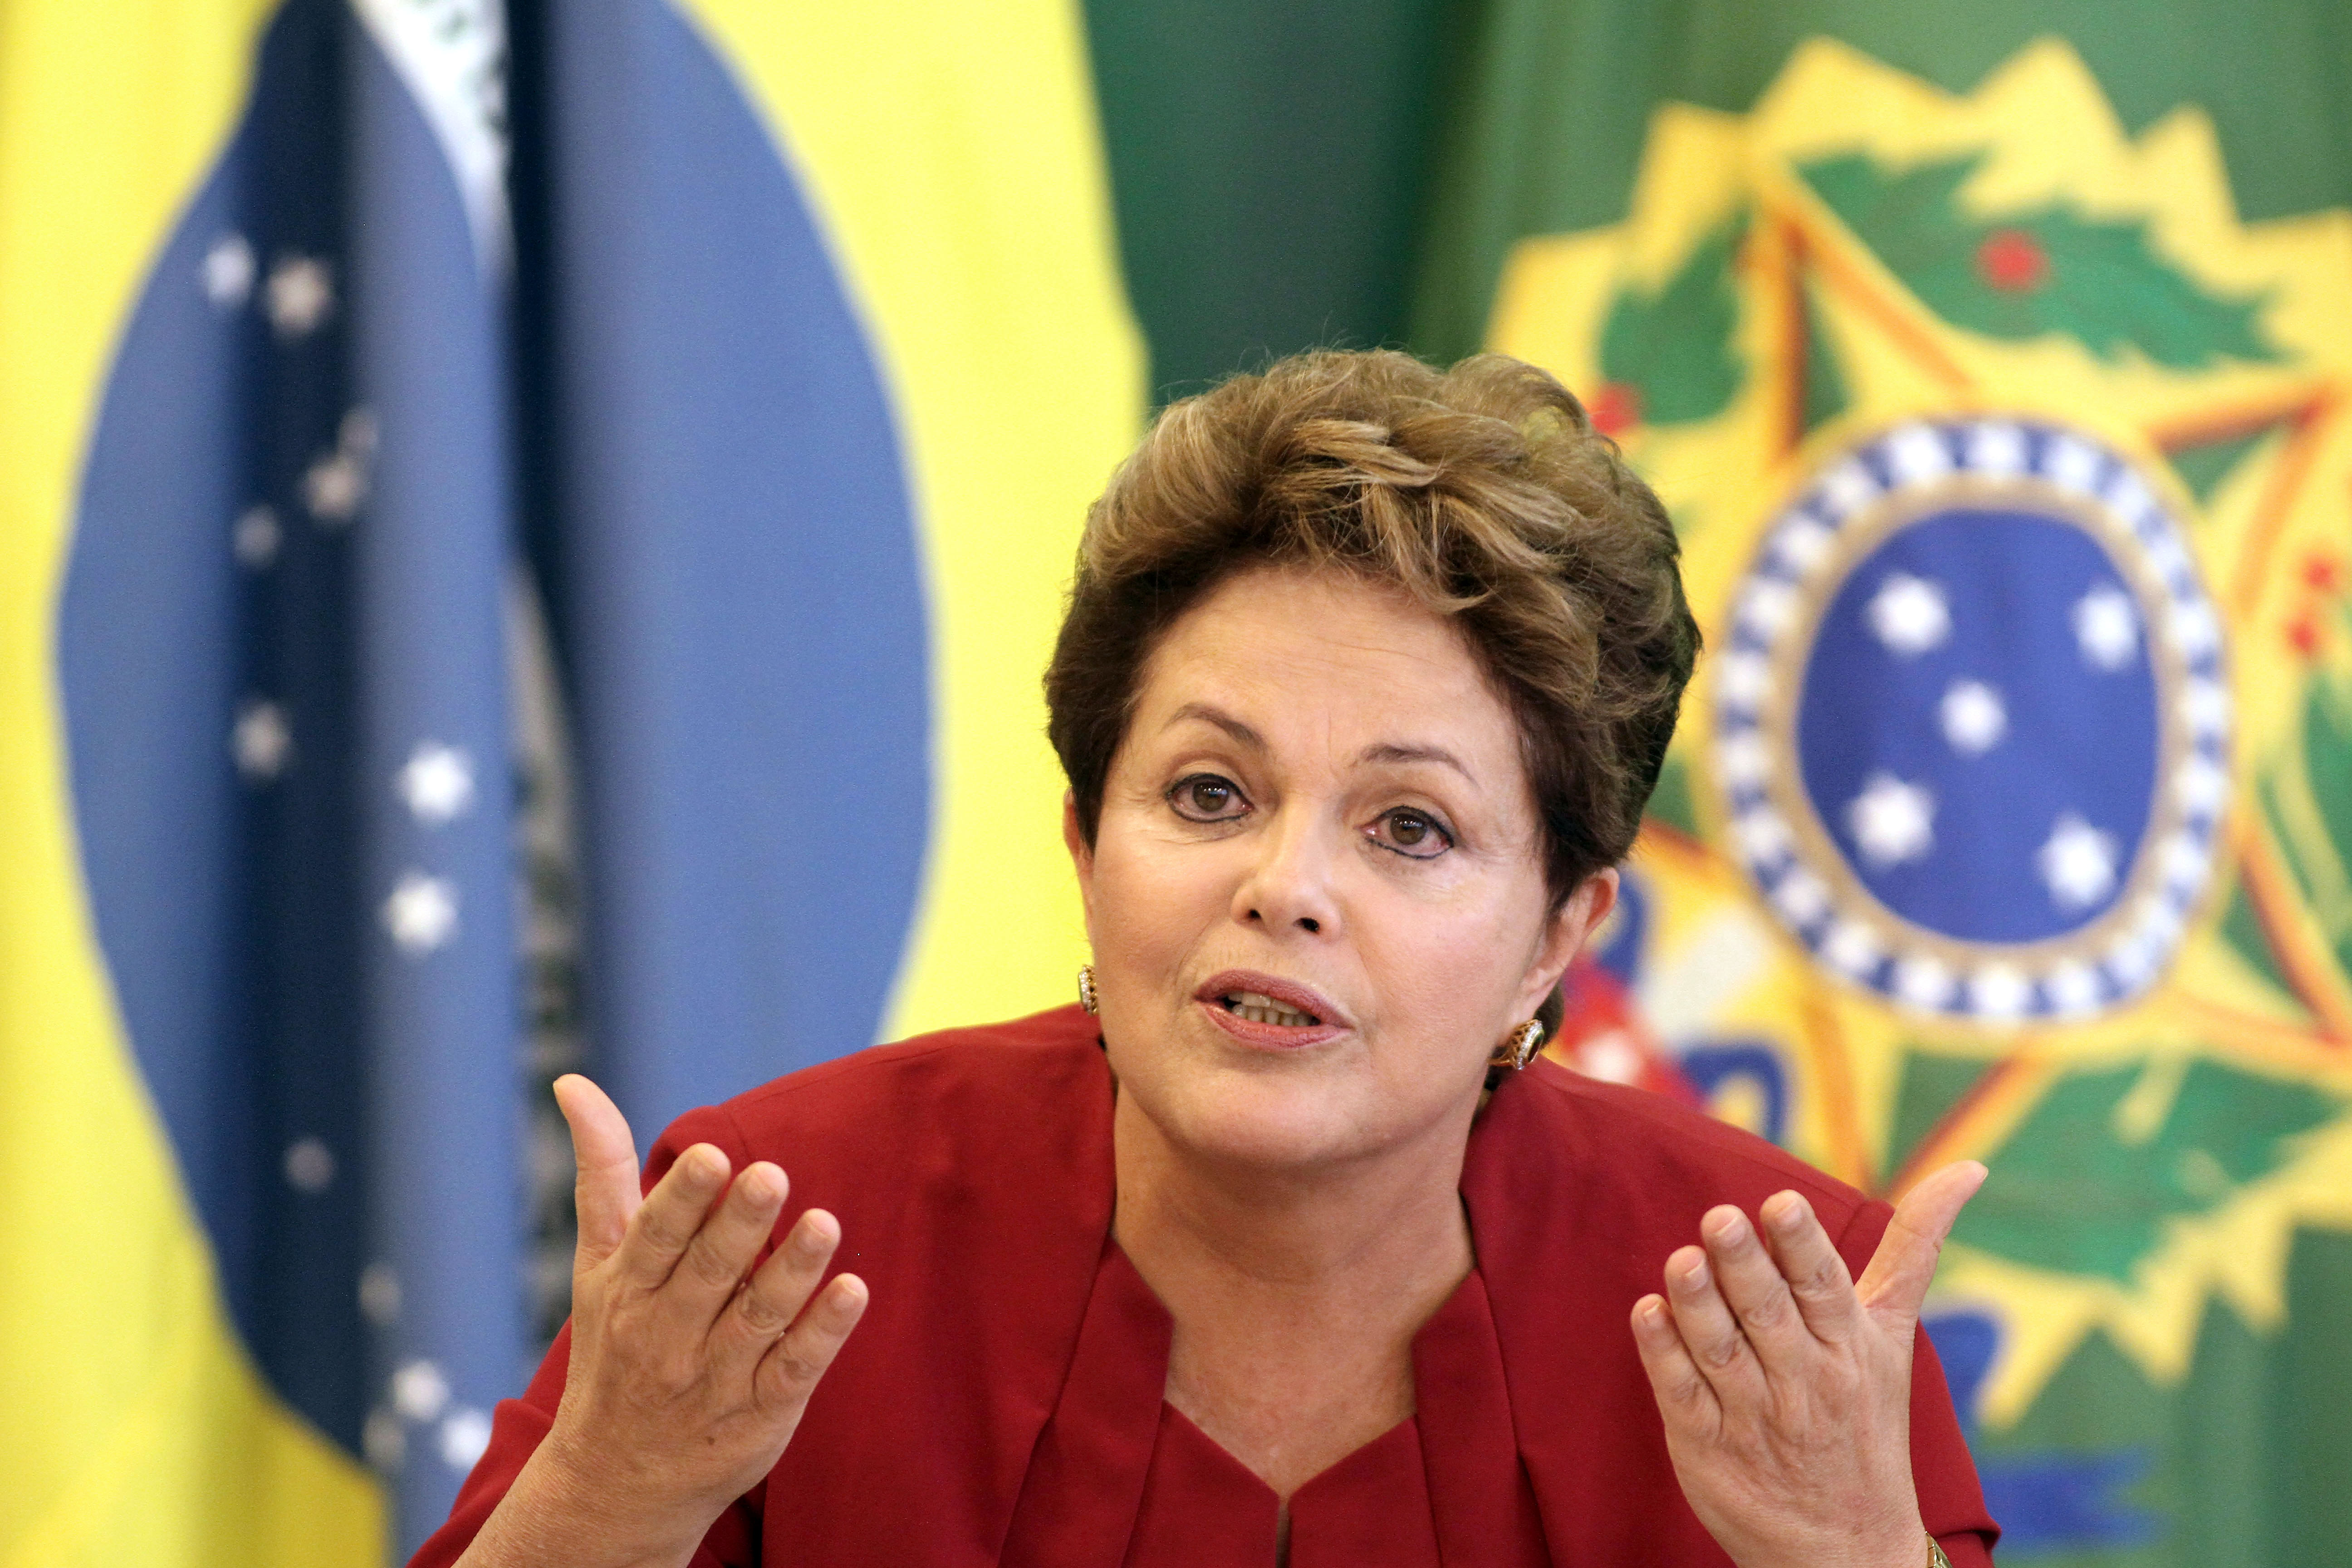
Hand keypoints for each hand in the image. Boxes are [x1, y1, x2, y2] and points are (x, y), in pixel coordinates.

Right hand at [464, 1076, 867, 1567]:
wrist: (613, 1485)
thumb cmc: (613, 1347)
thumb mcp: (597, 1262)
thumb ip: (601, 1170)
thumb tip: (573, 1082)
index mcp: (630, 1289)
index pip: (657, 1239)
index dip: (683, 1199)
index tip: (710, 1154)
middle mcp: (669, 1333)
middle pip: (710, 1273)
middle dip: (738, 1225)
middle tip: (772, 1175)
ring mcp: (717, 1376)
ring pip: (758, 1317)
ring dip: (792, 1270)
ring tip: (825, 1223)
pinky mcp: (762, 1412)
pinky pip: (794, 1368)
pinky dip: (823, 1332)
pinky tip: (853, 1291)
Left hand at [1628, 1162, 1986, 1567]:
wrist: (1847, 1549)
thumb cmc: (1865, 1417)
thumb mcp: (1892, 1332)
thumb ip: (1915, 1245)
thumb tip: (1968, 1166)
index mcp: (1849, 1346)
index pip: (1823, 1288)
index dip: (1801, 1246)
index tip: (1782, 1203)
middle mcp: (1804, 1379)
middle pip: (1768, 1312)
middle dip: (1745, 1265)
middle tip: (1719, 1217)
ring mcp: (1753, 1415)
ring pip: (1721, 1351)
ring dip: (1698, 1304)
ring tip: (1681, 1259)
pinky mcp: (1708, 1445)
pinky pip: (1682, 1394)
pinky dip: (1663, 1354)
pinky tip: (1647, 1311)